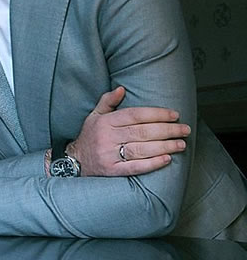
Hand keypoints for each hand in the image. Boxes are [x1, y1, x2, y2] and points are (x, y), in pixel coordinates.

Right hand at [71, 87, 190, 176]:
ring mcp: (109, 155)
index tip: (174, 115)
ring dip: (164, 146)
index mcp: (105, 122)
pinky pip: (135, 167)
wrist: (74, 161)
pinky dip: (152, 163)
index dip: (157, 114)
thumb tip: (121, 89)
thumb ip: (107, 101)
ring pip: (141, 149)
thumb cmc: (90, 136)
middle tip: (184, 130)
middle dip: (167, 130)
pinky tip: (166, 159)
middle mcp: (107, 137)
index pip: (135, 115)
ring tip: (181, 144)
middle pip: (142, 132)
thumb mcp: (94, 116)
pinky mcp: (112, 170)